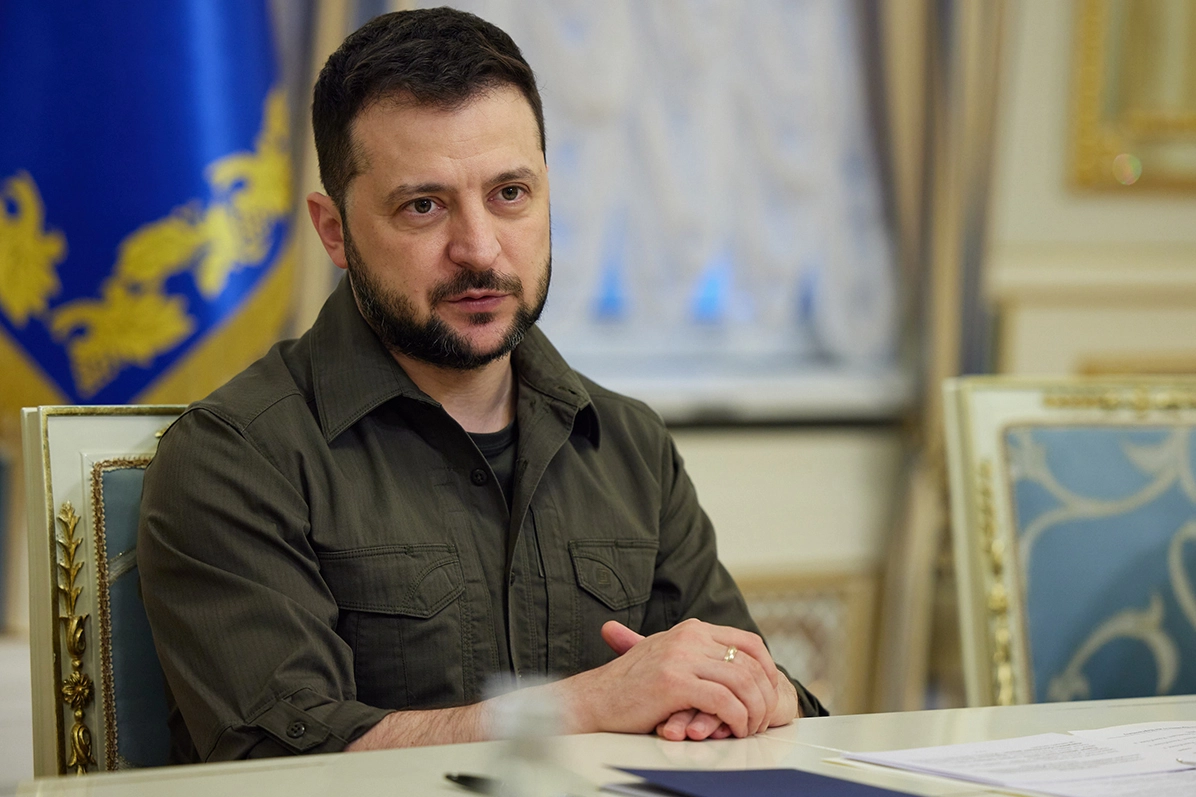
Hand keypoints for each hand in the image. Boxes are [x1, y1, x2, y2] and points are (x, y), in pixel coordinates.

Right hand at [602, 621, 797, 740]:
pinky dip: (737, 719)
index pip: (748, 642)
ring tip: (749, 728)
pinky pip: (724, 701)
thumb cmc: (628, 685)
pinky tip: (734, 730)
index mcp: (691, 630)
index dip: (767, 668)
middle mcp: (689, 638)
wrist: (593, 698)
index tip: (769, 692)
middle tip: (762, 718)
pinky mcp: (675, 683)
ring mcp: (682, 658)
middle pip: (750, 663)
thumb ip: (696, 653)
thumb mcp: (666, 655)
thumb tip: (731, 662)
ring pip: (742, 682)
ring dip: (753, 711)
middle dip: (764, 695)